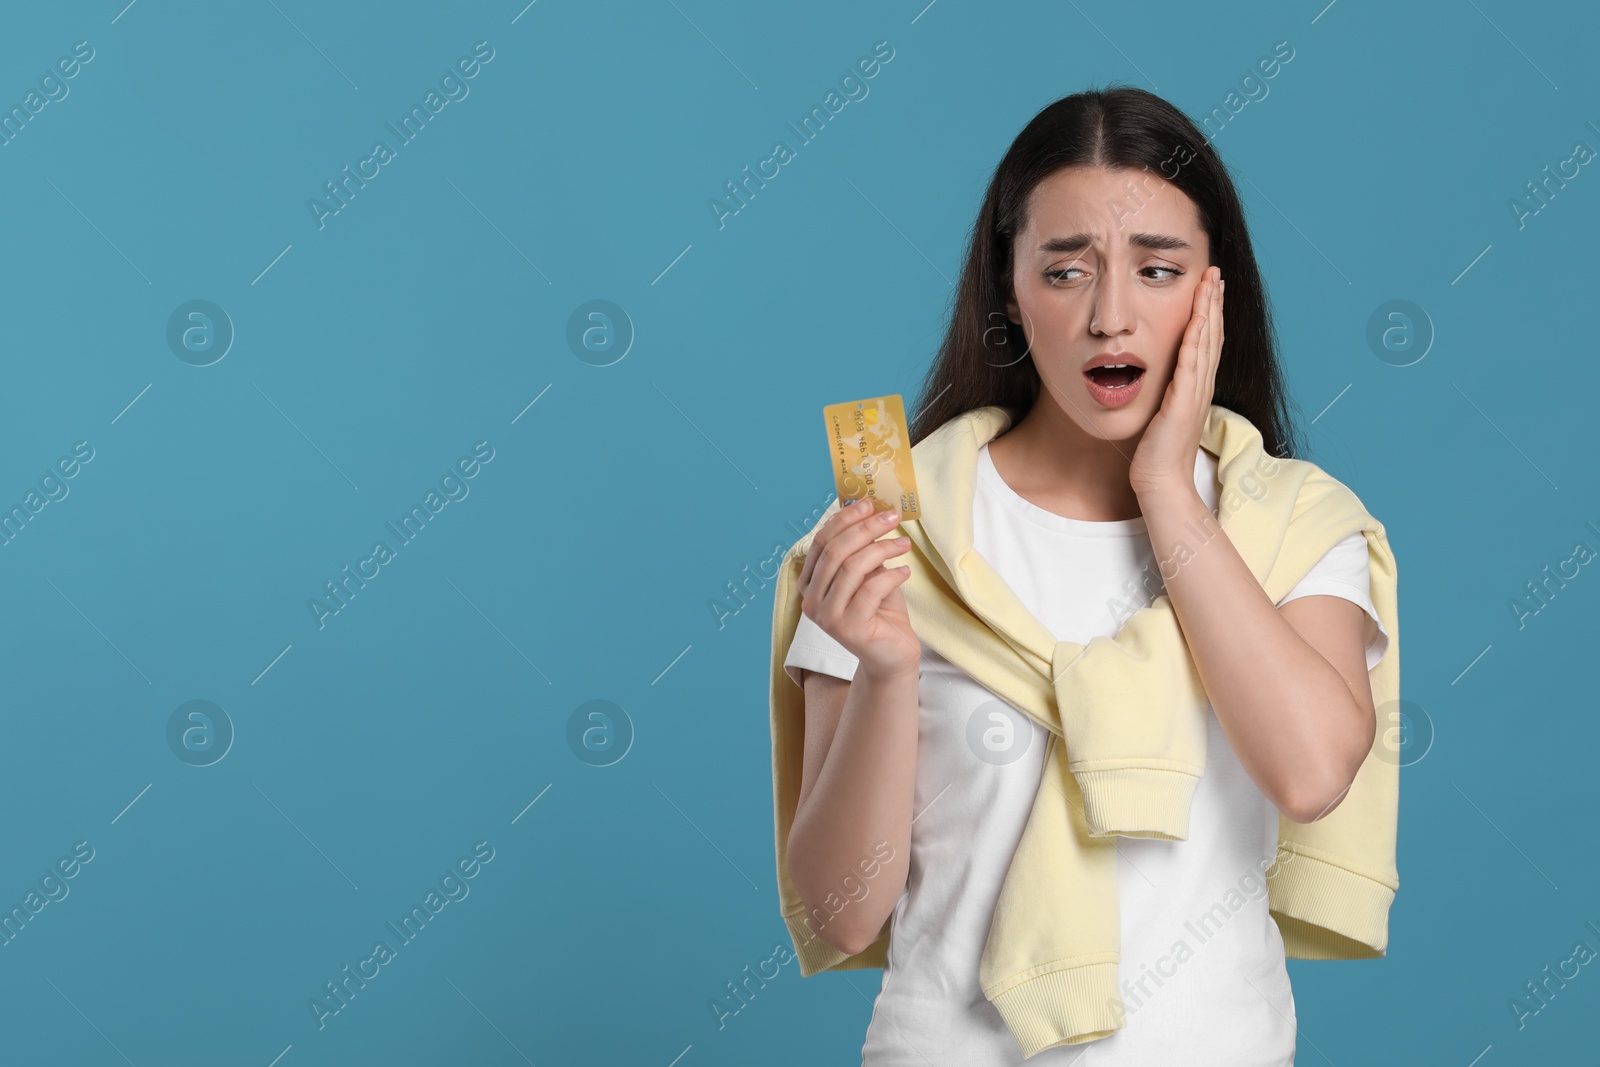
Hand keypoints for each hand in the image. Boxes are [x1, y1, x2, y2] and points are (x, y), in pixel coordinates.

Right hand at [797, 499, 919, 678]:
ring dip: (882, 549)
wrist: (891, 654)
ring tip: (904, 544)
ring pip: (852, 568)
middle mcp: (811, 600)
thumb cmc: (879, 611)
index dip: (844, 519)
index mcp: (809, 583)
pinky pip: (871, 590)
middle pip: (835, 552)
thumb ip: (860, 549)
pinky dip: (891, 575)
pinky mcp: (848, 628)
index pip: (821, 542)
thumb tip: (868, 510)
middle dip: (865, 528)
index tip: (869, 503)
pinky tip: (905, 572)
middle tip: (891, 517)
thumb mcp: (867, 574)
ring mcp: (827, 616)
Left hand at [1129, 265, 1223, 497]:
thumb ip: (1165, 394)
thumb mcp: (1162, 415)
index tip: (1210, 288)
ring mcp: (1195, 394)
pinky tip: (1198, 318)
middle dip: (1214, 302)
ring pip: (1206, 343)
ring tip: (1212, 283)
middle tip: (1216, 273)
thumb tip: (1157, 380)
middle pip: (1213, 335)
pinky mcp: (1184, 402)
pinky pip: (1192, 364)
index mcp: (1196, 388)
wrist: (1162, 482)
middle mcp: (1201, 387)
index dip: (1210, 314)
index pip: (1207, 343)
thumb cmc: (1157, 454)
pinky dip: (1196, 339)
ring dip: (1209, 311)